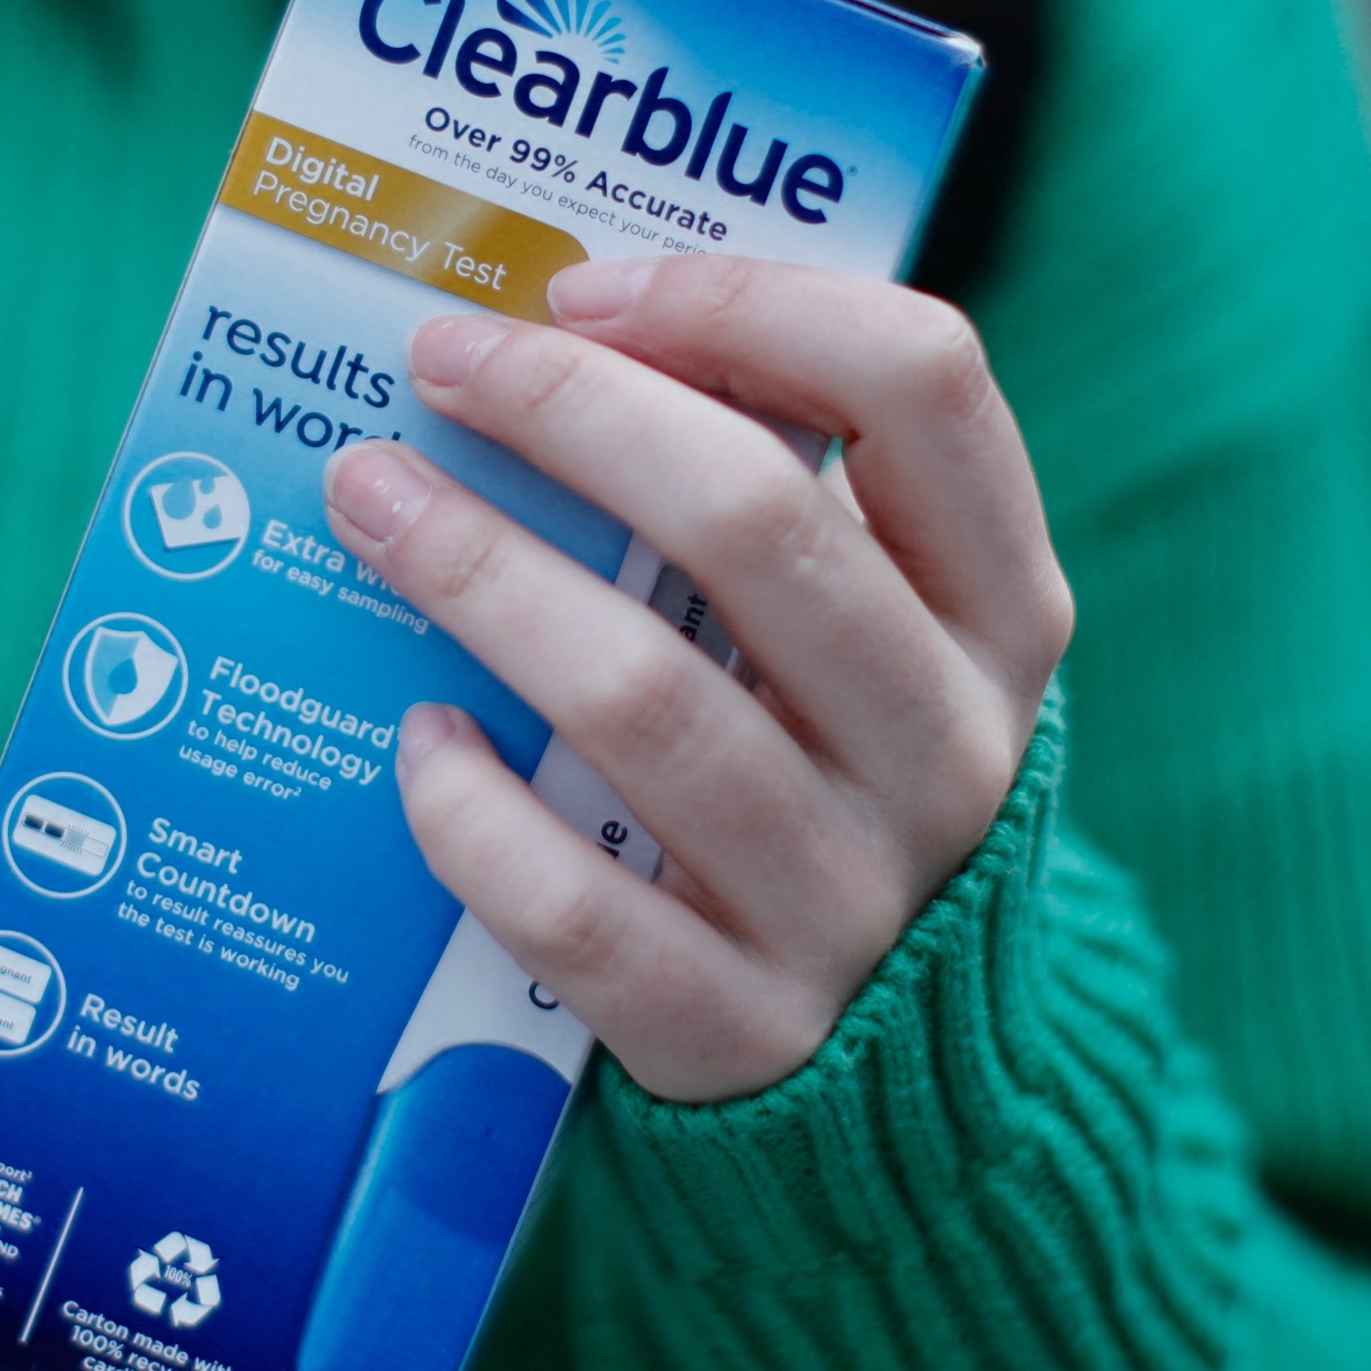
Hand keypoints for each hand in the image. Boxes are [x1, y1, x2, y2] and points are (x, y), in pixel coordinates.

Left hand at [322, 255, 1071, 1102]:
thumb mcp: (876, 639)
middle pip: (758, 524)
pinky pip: (575, 906)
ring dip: (482, 577)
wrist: (905, 1081)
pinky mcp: (742, 1032)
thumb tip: (549, 338)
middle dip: (573, 413)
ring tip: (368, 500)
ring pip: (644, 702)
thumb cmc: (831, 774)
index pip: (923, 382)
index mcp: (1002, 609)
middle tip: (438, 362)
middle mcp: (950, 746)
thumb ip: (781, 505)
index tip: (584, 289)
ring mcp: (851, 899)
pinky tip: (417, 740)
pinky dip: (472, 810)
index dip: (748, 302)